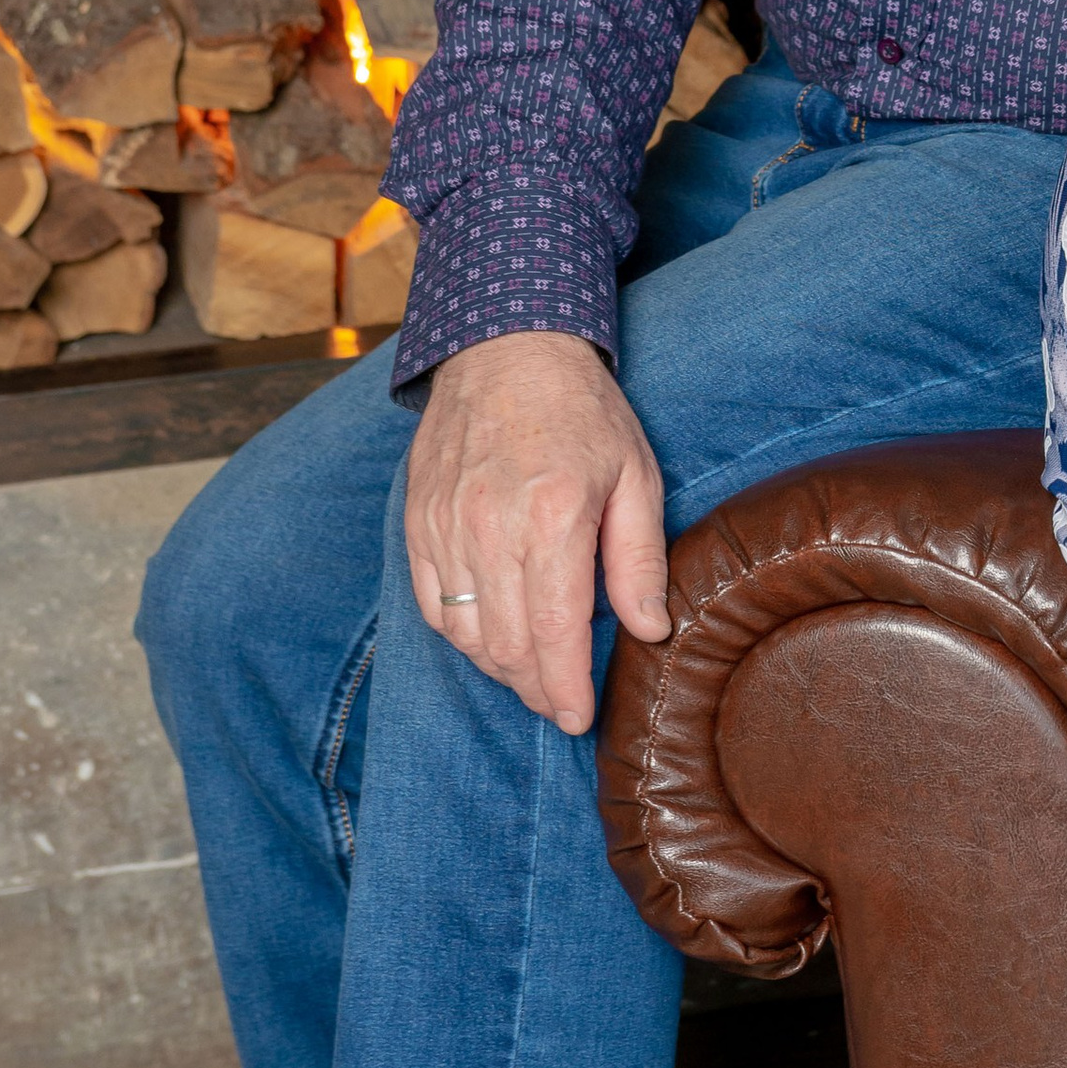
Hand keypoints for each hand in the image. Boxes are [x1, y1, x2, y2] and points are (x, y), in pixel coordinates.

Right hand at [404, 329, 670, 732]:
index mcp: (553, 517)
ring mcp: (445, 526)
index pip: (555, 635)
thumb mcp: (636, 474)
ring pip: (464, 635)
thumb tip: (649, 630)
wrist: (506, 347)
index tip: (580, 719)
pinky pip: (430, 606)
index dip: (566, 691)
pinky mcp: (417, 523)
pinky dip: (460, 633)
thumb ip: (640, 559)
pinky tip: (491, 634)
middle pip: (507, 647)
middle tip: (561, 701)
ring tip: (532, 670)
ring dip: (499, 667)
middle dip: (536, 690)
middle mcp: (489, 528)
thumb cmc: (583, 411)